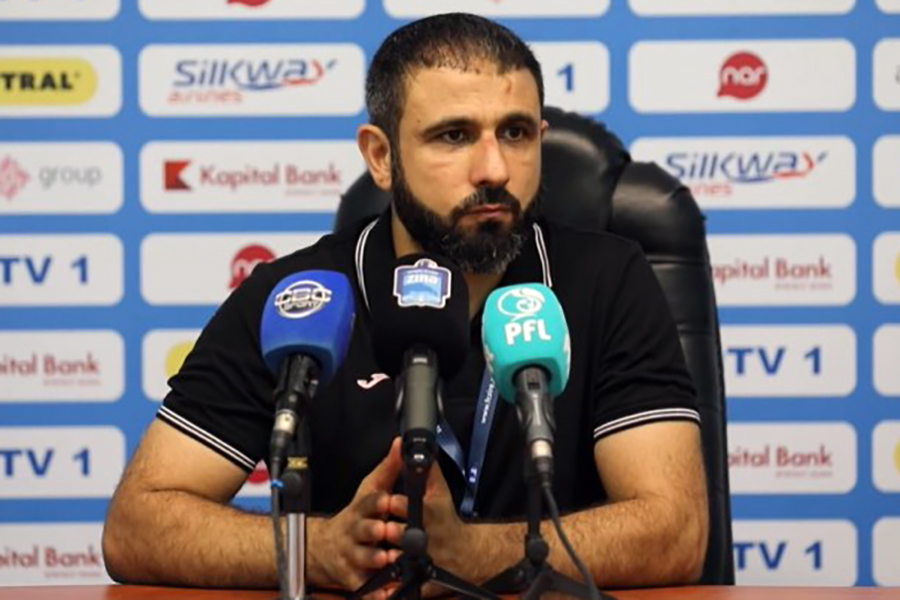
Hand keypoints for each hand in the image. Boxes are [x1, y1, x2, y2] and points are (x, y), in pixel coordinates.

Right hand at [310, 437, 403, 596]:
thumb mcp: (370, 490)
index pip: (369, 502)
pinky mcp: (354, 577)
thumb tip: (401, 444)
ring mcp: (353, 554)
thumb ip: (389, 468)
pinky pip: (365, 586)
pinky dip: (375, 591)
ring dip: (375, 557)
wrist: (326, 548)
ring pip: (363, 556)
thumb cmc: (356, 516)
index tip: (388, 499)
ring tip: (388, 558)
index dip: (378, 501)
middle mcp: (355, 531)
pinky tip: (385, 592)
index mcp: (361, 509)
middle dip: (375, 530)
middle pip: (364, 529)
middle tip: (387, 530)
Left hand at [387, 460, 480, 583]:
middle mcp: (426, 537)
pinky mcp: (424, 580)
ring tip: (382, 557)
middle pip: (404, 534)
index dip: (396, 504)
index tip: (387, 501)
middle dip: (393, 532)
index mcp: (428, 514)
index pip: (408, 506)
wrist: (469, 553)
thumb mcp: (440, 492)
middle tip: (382, 530)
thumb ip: (427, 471)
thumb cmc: (448, 520)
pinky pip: (408, 586)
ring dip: (391, 560)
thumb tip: (412, 447)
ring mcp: (425, 560)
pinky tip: (385, 588)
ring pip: (403, 561)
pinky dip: (396, 588)